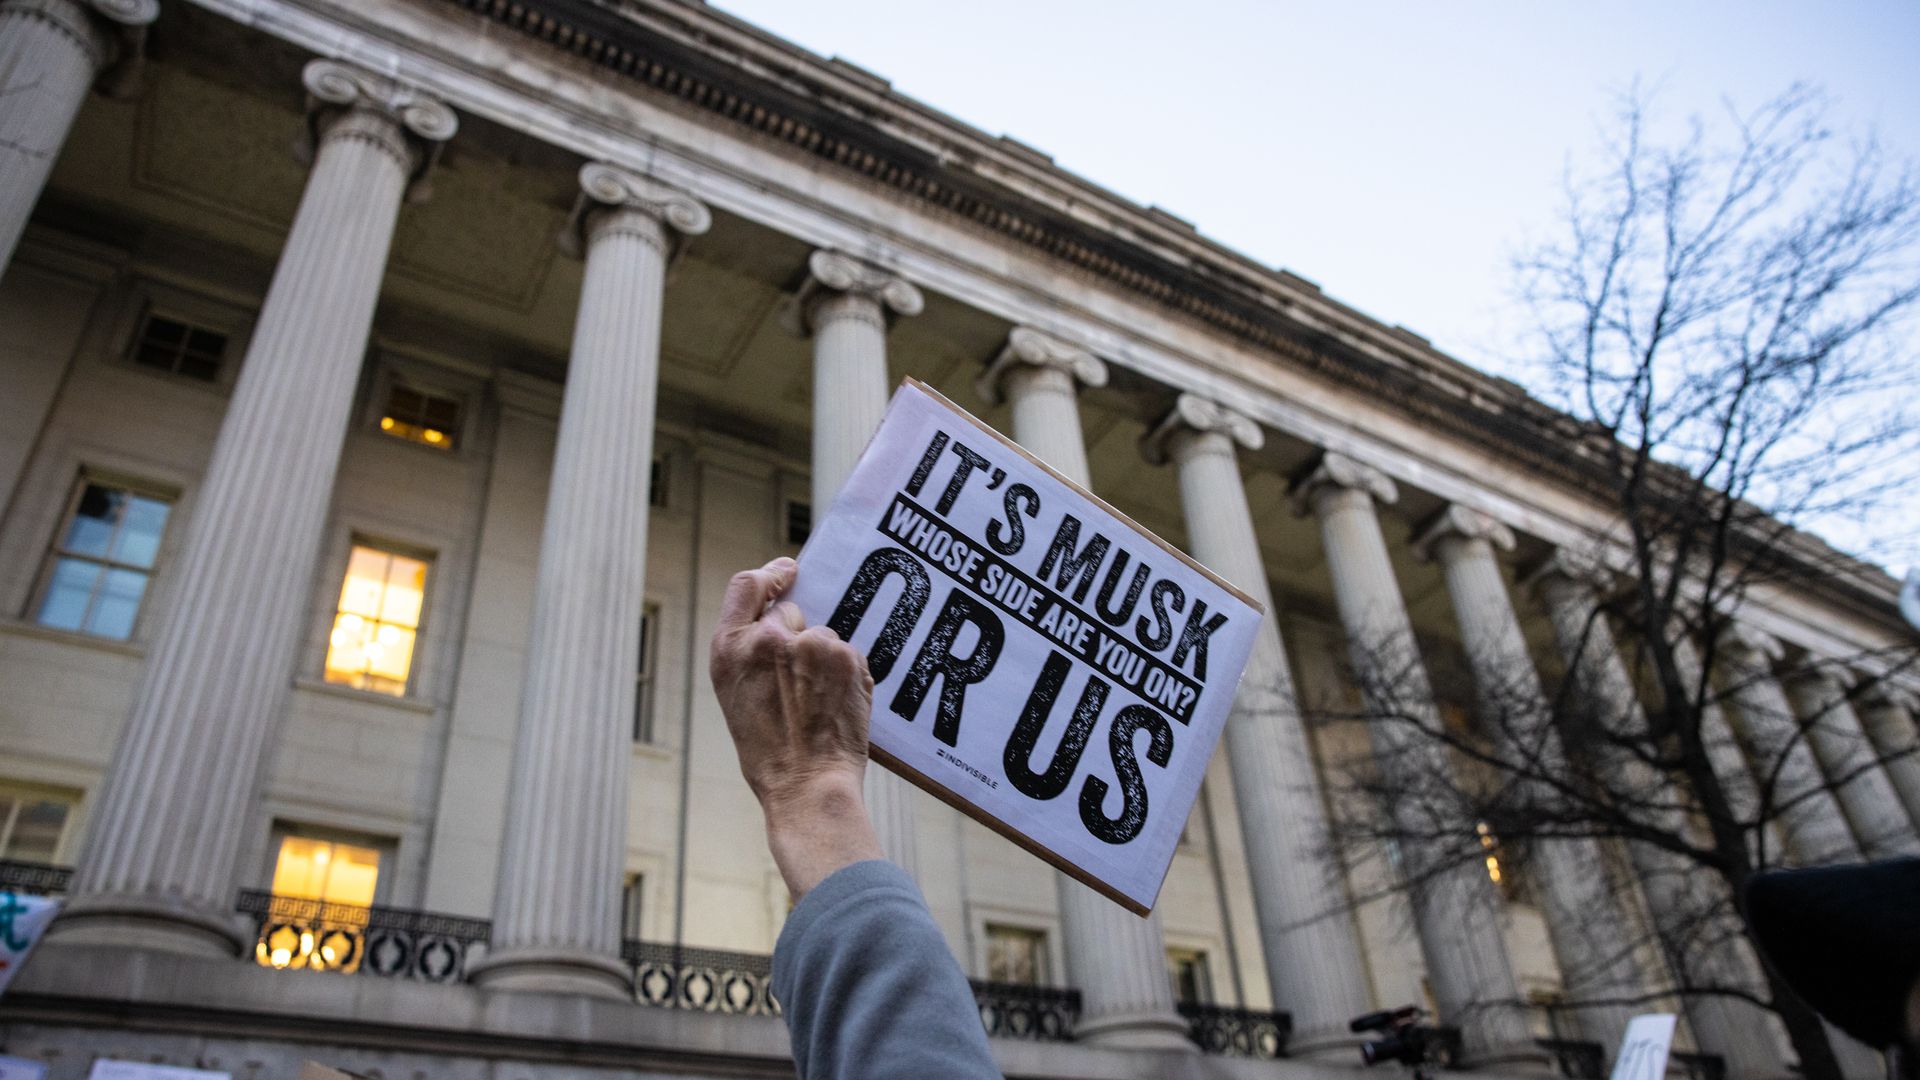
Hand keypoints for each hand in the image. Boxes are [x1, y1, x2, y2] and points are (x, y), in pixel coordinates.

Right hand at [710, 557, 883, 897]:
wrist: (808, 785)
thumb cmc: (769, 753)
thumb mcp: (738, 696)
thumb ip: (751, 653)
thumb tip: (784, 621)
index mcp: (730, 648)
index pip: (747, 585)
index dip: (770, 574)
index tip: (788, 571)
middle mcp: (767, 638)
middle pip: (791, 613)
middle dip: (799, 639)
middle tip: (801, 683)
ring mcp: (810, 644)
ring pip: (823, 638)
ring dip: (824, 662)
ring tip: (817, 706)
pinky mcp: (845, 657)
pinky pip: (849, 655)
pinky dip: (847, 676)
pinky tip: (837, 707)